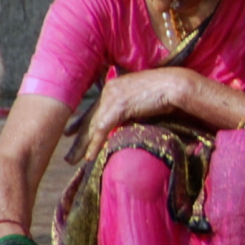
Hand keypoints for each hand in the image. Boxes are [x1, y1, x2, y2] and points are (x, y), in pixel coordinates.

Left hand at [65, 69, 191, 164]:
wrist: (176, 85)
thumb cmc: (168, 92)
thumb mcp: (144, 100)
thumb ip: (132, 109)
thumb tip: (127, 123)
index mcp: (115, 85)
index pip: (95, 108)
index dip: (82, 122)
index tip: (71, 132)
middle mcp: (109, 89)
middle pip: (90, 118)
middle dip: (79, 138)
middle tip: (69, 154)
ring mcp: (112, 97)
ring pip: (93, 125)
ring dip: (83, 145)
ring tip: (74, 160)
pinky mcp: (118, 106)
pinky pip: (102, 128)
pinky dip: (96, 144)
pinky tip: (90, 156)